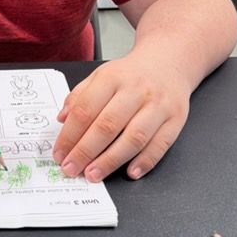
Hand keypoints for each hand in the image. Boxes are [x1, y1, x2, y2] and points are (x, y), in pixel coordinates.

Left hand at [52, 52, 190, 181]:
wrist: (168, 62)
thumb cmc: (131, 74)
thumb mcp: (101, 75)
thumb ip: (80, 96)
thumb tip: (62, 119)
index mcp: (112, 77)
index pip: (86, 109)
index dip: (69, 135)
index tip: (60, 153)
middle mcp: (136, 90)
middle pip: (107, 125)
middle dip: (85, 151)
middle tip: (71, 168)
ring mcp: (158, 105)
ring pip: (133, 138)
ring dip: (111, 160)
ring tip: (94, 174)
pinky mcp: (176, 120)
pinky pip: (161, 144)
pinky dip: (145, 161)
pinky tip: (130, 172)